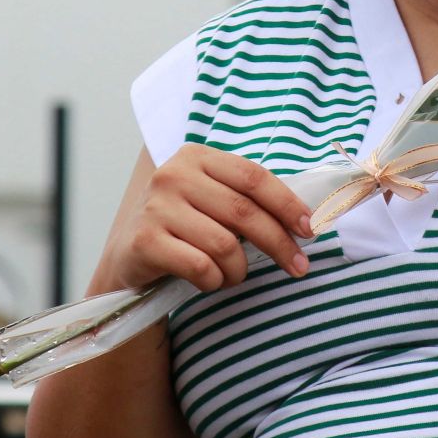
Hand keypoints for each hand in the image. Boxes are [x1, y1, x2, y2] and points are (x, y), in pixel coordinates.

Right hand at [105, 144, 313, 291]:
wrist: (128, 255)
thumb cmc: (184, 226)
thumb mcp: (211, 199)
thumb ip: (247, 200)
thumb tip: (305, 220)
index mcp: (196, 156)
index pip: (254, 177)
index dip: (287, 203)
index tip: (310, 229)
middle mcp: (173, 175)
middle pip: (243, 211)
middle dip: (278, 242)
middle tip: (299, 266)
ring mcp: (156, 207)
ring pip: (224, 244)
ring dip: (239, 270)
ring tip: (235, 276)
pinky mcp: (144, 241)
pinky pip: (200, 266)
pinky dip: (215, 281)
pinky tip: (211, 281)